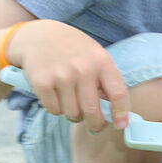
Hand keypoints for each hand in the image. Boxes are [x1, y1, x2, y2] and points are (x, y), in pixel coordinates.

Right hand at [5, 20, 129, 131]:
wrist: (40, 36)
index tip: (121, 125)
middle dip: (95, 124)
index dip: (121, 114)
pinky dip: (57, 110)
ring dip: (74, 115)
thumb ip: (107, 81)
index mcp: (102, 62)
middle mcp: (83, 69)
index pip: (118, 94)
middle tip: (95, 126)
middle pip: (92, 111)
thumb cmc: (75, 50)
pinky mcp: (42, 82)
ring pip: (73, 114)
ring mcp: (62, 76)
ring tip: (73, 104)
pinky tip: (57, 98)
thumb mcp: (97, 57)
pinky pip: (54, 110)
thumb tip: (115, 112)